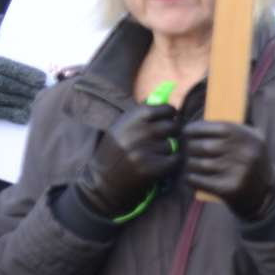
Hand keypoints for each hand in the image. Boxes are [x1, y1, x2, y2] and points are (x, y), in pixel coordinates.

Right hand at [0, 15, 46, 124]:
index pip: (8, 68)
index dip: (26, 74)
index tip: (42, 78)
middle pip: (8, 84)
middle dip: (29, 88)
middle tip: (47, 91)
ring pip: (5, 98)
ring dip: (24, 100)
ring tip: (41, 100)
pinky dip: (11, 113)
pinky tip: (25, 113)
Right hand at [75, 101, 181, 219]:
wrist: (100, 183)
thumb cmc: (115, 152)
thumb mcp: (121, 127)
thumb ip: (142, 111)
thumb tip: (167, 90)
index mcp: (129, 119)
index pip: (165, 109)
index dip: (170, 115)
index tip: (167, 120)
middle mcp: (135, 133)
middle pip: (173, 126)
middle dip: (172, 133)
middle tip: (163, 140)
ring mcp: (142, 151)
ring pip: (173, 144)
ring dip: (168, 150)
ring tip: (154, 155)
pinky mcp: (149, 169)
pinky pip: (174, 159)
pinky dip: (170, 163)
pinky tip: (158, 165)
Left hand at [182, 120, 274, 219]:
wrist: (265, 192)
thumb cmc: (253, 160)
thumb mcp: (255, 139)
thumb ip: (238, 126)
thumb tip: (216, 110)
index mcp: (250, 138)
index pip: (218, 127)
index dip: (198, 128)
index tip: (187, 131)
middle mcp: (246, 153)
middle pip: (206, 146)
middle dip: (190, 146)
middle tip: (184, 148)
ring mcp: (238, 172)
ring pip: (200, 164)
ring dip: (188, 163)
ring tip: (187, 162)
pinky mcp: (229, 189)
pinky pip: (199, 180)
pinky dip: (190, 178)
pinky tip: (189, 176)